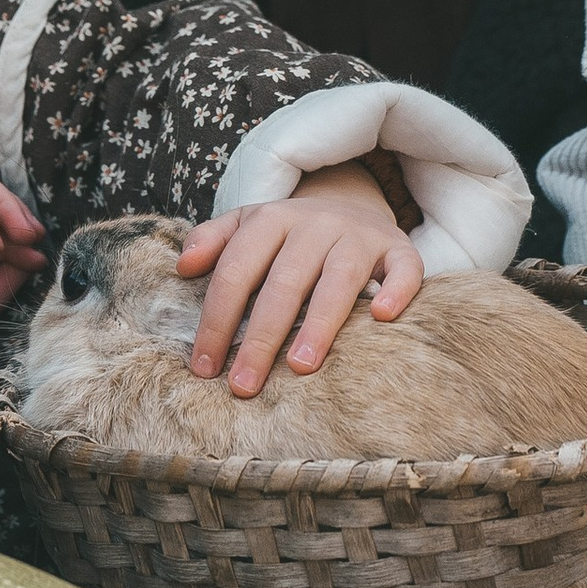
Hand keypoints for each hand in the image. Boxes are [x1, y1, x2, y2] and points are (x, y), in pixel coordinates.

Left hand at [176, 163, 424, 396]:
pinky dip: (397, 290)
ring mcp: (359, 235)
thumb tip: (183, 267)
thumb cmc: (290, 233)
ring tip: (301, 367)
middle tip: (243, 385)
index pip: (237, 270)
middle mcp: (316, 224)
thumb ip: (213, 241)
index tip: (204, 367)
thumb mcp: (249, 224)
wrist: (352, 202)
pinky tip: (383, 318)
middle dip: (260, 337)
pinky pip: (404, 267)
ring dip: (319, 323)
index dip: (217, 319)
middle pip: (284, 282)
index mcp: (272, 219)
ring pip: (339, 279)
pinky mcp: (399, 248)